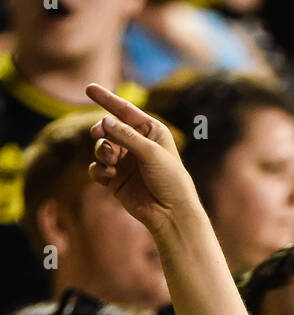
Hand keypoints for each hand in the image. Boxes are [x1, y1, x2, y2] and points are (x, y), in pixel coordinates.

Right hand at [85, 84, 196, 233]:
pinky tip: (108, 174)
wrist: (171, 214)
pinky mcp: (116, 180)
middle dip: (102, 130)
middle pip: (109, 128)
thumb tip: (105, 120)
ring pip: (101, 147)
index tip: (88, 88)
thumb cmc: (170, 181)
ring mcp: (125, 163)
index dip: (107, 99)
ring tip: (111, 161)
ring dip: (102, 150)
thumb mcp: (151, 152)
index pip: (125, 111)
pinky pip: (97, 168)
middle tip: (98, 133)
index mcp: (150, 132)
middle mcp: (136, 145)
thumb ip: (127, 135)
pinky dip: (99, 169)